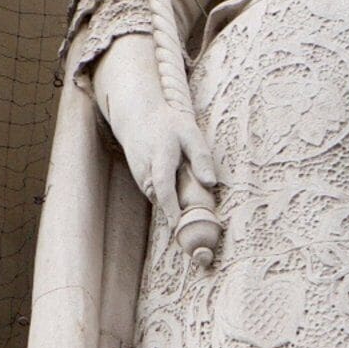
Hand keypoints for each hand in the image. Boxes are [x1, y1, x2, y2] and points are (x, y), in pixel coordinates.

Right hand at [94, 52, 220, 225]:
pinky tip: (181, 193)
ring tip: (192, 209)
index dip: (170, 207)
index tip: (176, 226)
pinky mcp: (141, 182)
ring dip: (174, 206)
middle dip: (177, 215)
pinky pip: (157, 196)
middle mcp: (146, 171)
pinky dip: (169, 200)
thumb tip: (211, 183)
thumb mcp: (190, 133)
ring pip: (159, 200)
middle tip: (196, 229)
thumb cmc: (168, 125)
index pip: (164, 186)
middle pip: (162, 199)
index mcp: (160, 157)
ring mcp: (141, 178)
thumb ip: (201, 157)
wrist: (137, 119)